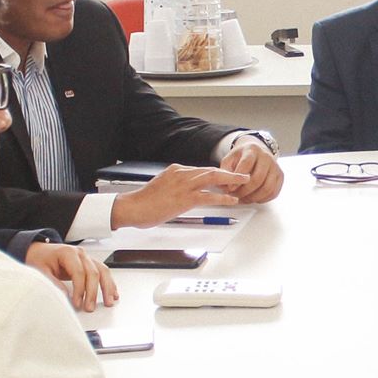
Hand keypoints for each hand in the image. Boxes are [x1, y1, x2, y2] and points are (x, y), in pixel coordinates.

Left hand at [24, 242, 117, 311]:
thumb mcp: (40, 271)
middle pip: (93, 273)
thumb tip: (65, 296)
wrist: (40, 251)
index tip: (77, 303)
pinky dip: (109, 283)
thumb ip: (52, 283)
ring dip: (107, 288)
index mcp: (68, 253)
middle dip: (92, 292)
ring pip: (103, 271)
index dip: (79, 289)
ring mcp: (87, 258)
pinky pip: (103, 272)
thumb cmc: (40, 259)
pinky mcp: (90, 263)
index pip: (79, 272)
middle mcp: (80, 254)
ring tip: (108, 302)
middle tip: (89, 307)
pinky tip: (113, 293)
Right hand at [110, 164, 248, 229]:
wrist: (132, 207)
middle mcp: (181, 173)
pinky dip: (223, 197)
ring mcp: (183, 185)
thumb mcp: (161, 187)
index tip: (227, 176)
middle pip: (210, 170)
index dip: (216, 173)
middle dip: (229, 171)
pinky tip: (232, 200)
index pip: (201, 169)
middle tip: (243, 174)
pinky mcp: (185, 198)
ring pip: (213, 178)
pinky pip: (209, 196)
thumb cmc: (144, 202)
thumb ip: (175, 186)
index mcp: (176, 170)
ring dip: (231, 180)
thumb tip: (186, 192)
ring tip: (244, 182)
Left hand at [219, 139, 282, 202]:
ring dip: (254, 197)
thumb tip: (227, 185)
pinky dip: (263, 199)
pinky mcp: (280, 176)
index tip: (230, 189)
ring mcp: (275, 167)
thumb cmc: (242, 157)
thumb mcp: (230, 159)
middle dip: (245, 191)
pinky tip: (254, 198)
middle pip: (257, 179)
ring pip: (267, 188)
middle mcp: (266, 157)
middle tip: (236, 196)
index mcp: (252, 150)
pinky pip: (273, 192)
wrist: (257, 152)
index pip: (246, 164)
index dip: (238, 179)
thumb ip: (225, 170)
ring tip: (244, 199)